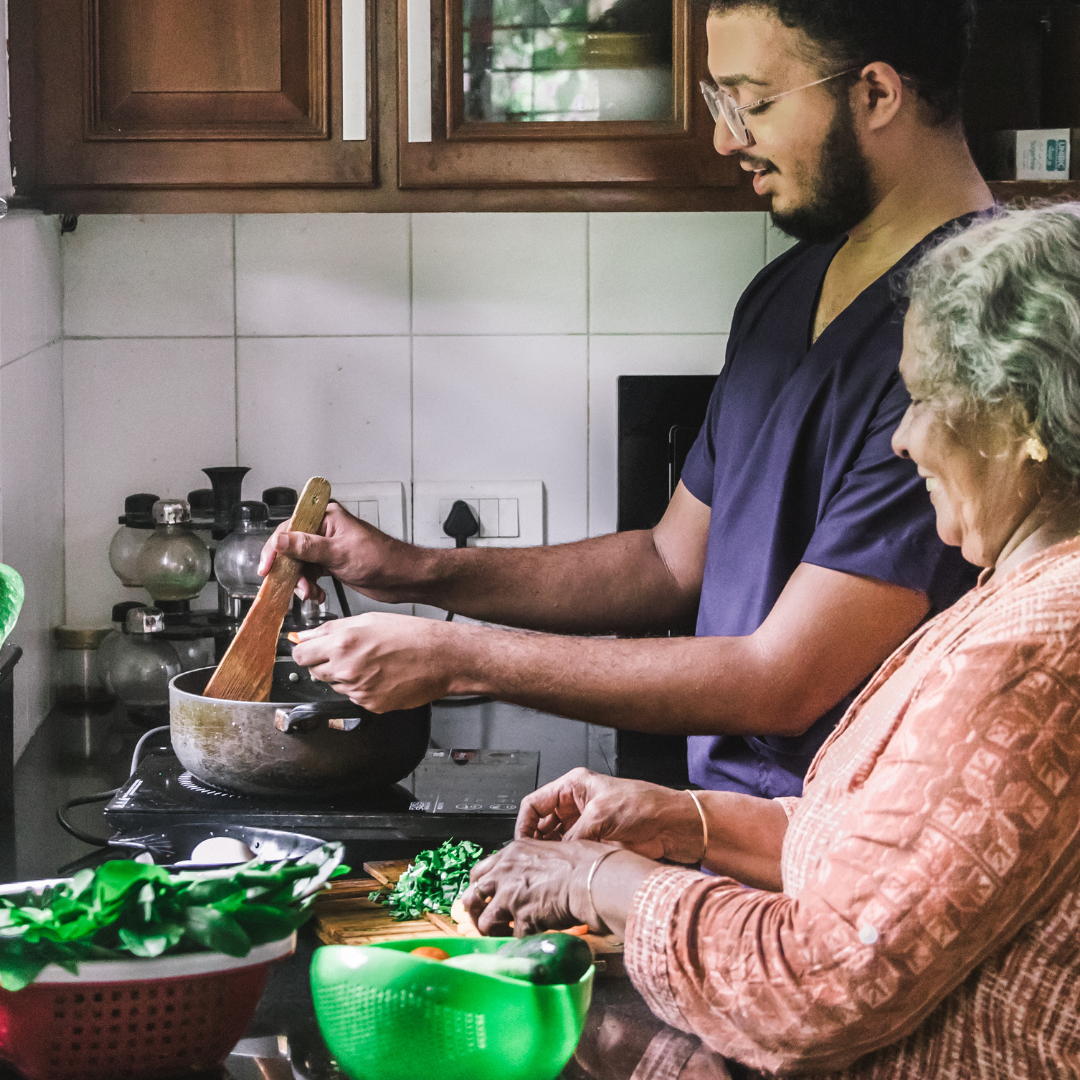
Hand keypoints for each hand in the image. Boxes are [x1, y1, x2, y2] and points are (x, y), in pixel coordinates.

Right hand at [257, 501, 423, 604]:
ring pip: (299, 565)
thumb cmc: (382, 558)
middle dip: (290, 571)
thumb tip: (280, 541)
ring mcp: (327, 547)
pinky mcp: (332, 563)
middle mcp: (324, 529)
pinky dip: (310, 587)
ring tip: (310, 594)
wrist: (403, 578)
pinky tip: (317, 595)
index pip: (288, 529)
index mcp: (325, 516)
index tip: (266, 569)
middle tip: (290, 587)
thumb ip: (306, 547)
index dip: (274, 550)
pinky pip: (310, 574)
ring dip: (301, 582)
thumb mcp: (339, 553)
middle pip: (290, 549)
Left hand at [290, 612, 463, 710]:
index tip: (310, 650)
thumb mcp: (368, 620)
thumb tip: (306, 636)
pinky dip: (363, 688)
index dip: (305, 651)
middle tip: (349, 653)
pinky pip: (355, 697)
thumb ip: (331, 629)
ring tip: (371, 663)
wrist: (441, 658)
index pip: (300, 654)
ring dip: (345, 676)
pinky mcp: (370, 705)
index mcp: (343, 643)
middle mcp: (347, 669)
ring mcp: (358, 690)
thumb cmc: (411, 635)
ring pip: (335, 685)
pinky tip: (381, 675)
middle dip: (325, 663)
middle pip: (315, 672)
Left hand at [461, 838, 611, 936]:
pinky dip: (519, 942)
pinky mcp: (522, 918)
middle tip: (485, 921)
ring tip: (503, 936)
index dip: (479, 888)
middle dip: (476, 912)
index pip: (479, 872)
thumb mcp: (550, 848)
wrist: (591, 878)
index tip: (483, 897)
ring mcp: (510, 896)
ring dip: (492, 931)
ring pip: (484, 921)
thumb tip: (535, 871)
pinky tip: (528, 941)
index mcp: (511, 853)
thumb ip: (532, 861)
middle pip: (472, 896)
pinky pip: (512, 937)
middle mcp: (505, 873)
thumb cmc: (583, 861)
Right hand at [516, 768, 705, 864]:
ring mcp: (586, 825)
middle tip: (529, 863)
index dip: (524, 824)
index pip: (535, 803)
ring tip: (545, 871)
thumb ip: (574, 836)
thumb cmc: (646, 806)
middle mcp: (577, 805)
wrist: (675, 826)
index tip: (520, 845)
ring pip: (556, 842)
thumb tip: (556, 857)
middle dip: (535, 843)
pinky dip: (566, 864)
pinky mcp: (597, 844)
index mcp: (574, 786)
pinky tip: (563, 874)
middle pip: (542, 824)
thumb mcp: (601, 816)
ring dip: (551, 855)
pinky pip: (572, 855)